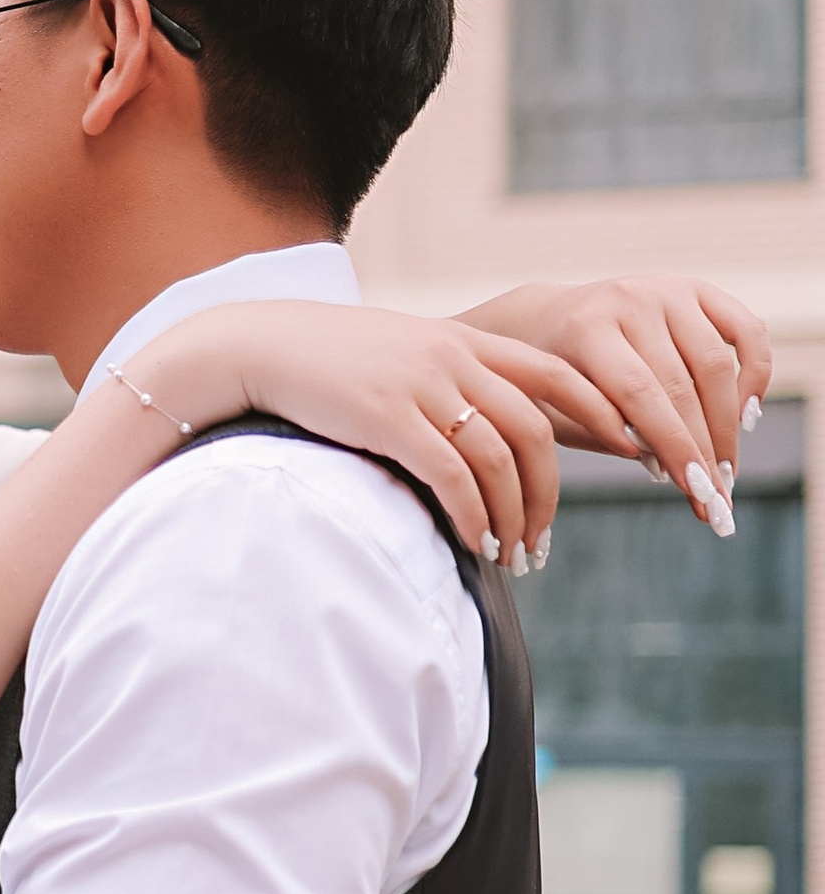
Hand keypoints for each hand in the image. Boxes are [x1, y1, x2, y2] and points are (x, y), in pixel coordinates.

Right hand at [157, 302, 572, 565]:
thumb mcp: (408, 356)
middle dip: (551, 494)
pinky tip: (473, 540)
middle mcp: (455, 357)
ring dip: (513, 516)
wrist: (263, 345)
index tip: (629, 455)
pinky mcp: (388, 418)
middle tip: (542, 543)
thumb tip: (499, 440)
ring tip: (510, 554)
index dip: (603, 416)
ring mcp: (422, 386)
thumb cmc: (335, 362)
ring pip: (499, 458)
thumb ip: (457, 381)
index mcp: (469, 339)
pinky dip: (472, 514)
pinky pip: (451, 475)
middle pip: (536, 429)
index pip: (560, 374)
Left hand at [463, 278, 771, 524]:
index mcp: (586, 328)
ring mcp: (667, 290)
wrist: (544, 320)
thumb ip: (601, 433)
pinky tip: (745, 414)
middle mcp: (630, 300)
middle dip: (702, 448)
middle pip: (681, 384)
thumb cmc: (549, 379)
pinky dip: (755, 374)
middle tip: (716, 497)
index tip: (695, 491)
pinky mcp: (697, 289)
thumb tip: (663, 463)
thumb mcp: (554, 409)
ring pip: (716, 364)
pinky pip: (747, 331)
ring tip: (725, 469)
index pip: (638, 394)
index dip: (672, 445)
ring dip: (727, 424)